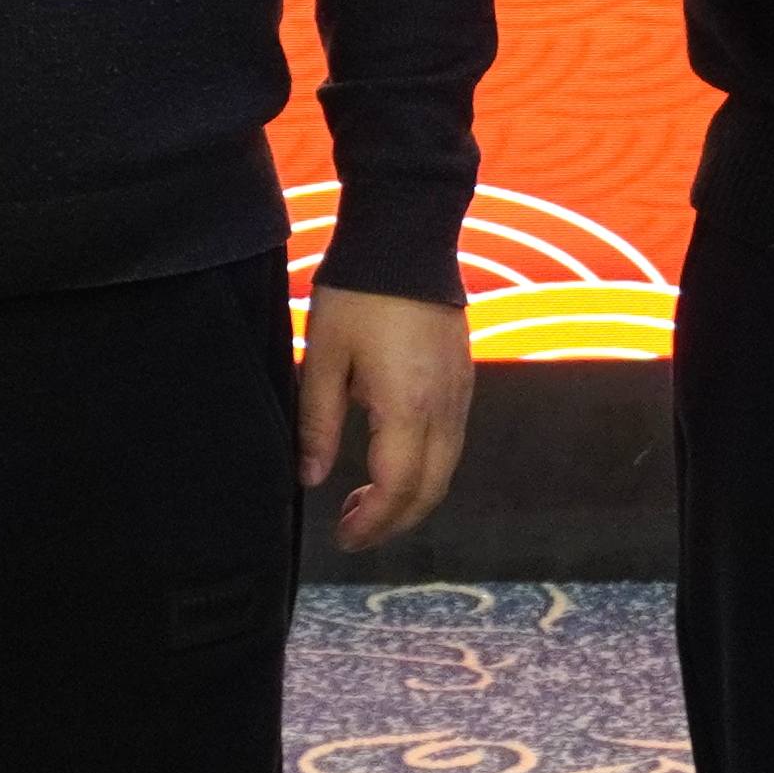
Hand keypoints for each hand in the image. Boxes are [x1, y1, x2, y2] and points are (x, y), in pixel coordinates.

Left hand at [298, 285, 474, 552]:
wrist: (408, 237)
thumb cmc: (360, 293)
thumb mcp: (324, 357)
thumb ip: (317, 423)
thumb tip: (311, 476)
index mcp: (408, 409)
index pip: (397, 490)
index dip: (372, 523)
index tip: (344, 535)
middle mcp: (444, 409)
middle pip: (430, 491)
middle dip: (394, 521)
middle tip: (354, 529)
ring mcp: (460, 393)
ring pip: (446, 469)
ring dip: (411, 496)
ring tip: (369, 500)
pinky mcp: (463, 377)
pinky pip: (453, 442)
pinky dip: (427, 467)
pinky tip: (394, 460)